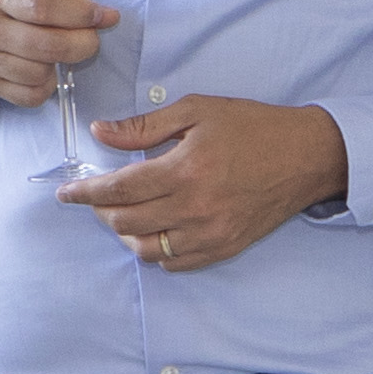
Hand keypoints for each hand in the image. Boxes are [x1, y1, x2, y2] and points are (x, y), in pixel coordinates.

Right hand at [0, 0, 109, 105]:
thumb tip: (90, 0)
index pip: (42, 8)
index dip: (79, 14)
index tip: (103, 15)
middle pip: (46, 46)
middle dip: (83, 43)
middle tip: (93, 36)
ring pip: (39, 74)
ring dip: (63, 63)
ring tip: (65, 47)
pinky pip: (27, 96)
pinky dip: (46, 85)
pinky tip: (47, 68)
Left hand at [57, 94, 347, 273]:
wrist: (306, 156)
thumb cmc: (252, 127)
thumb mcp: (197, 111)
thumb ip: (144, 127)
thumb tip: (101, 132)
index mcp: (185, 169)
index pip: (119, 189)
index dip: (86, 193)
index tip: (66, 193)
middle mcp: (195, 207)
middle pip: (126, 222)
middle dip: (101, 210)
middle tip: (97, 196)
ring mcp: (210, 233)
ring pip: (146, 249)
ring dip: (125, 233)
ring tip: (123, 213)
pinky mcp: (224, 247)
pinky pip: (174, 262)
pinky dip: (154, 250)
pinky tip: (154, 229)